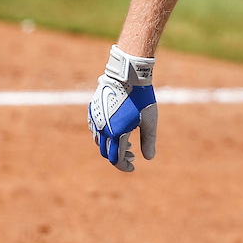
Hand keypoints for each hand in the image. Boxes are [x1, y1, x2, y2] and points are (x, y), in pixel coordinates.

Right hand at [89, 45, 157, 171]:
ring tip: (127, 143)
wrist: (127, 76)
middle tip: (132, 154)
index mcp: (116, 133)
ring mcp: (96, 120)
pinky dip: (104, 136)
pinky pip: (94, 130)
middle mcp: (103, 129)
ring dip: (111, 146)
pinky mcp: (93, 111)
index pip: (116, 159)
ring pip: (99, 142)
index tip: (133, 167)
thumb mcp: (149, 121)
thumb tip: (148, 158)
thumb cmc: (141, 98)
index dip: (124, 166)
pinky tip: (116, 131)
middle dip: (119, 157)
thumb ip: (148, 141)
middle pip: (106, 152)